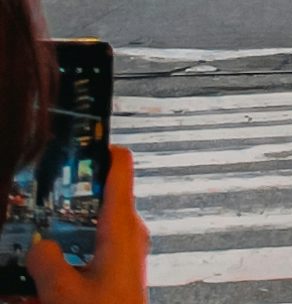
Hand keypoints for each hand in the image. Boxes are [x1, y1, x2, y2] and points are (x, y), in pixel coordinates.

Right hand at [33, 144, 148, 303]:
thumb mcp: (63, 293)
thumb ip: (44, 261)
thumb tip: (37, 246)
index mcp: (122, 225)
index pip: (119, 165)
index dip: (97, 148)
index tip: (71, 142)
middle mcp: (127, 234)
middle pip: (94, 201)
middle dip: (61, 202)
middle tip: (33, 203)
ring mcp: (123, 256)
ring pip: (85, 234)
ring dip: (57, 241)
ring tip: (23, 248)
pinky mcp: (115, 277)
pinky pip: (85, 261)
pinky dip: (62, 267)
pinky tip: (28, 287)